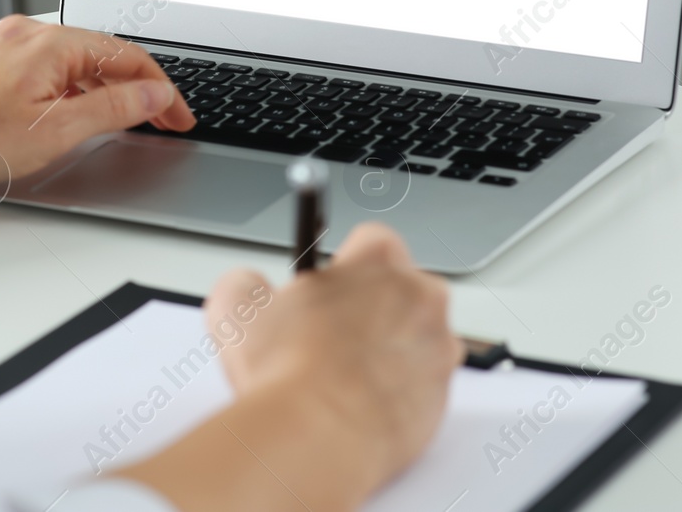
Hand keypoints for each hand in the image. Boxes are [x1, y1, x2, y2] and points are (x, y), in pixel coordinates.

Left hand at [0, 15, 194, 187]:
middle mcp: (30, 34)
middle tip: (164, 122)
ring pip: (77, 62)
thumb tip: (154, 94)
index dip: (161, 90)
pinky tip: (78, 113)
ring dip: (108, 89)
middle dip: (139, 89)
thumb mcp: (56, 129)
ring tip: (127, 121)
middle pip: (104, 56)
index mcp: (52, 43)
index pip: (128, 58)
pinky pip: (50, 68)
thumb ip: (113, 108)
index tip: (180, 116)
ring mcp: (10, 45)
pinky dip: (76, 89)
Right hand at [208, 223, 463, 491]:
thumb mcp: (237, 308)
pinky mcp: (444, 396)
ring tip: (346, 376)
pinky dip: (400, 391)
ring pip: (417, 337)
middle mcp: (421, 297)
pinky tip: (361, 404)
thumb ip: (246, 283)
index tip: (330, 288)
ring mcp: (438, 348)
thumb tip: (248, 286)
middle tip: (334, 335)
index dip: (346, 266)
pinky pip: (423, 384)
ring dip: (391, 350)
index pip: (373, 241)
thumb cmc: (289, 374)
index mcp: (379, 260)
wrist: (317, 439)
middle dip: (374, 306)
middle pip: (402, 288)